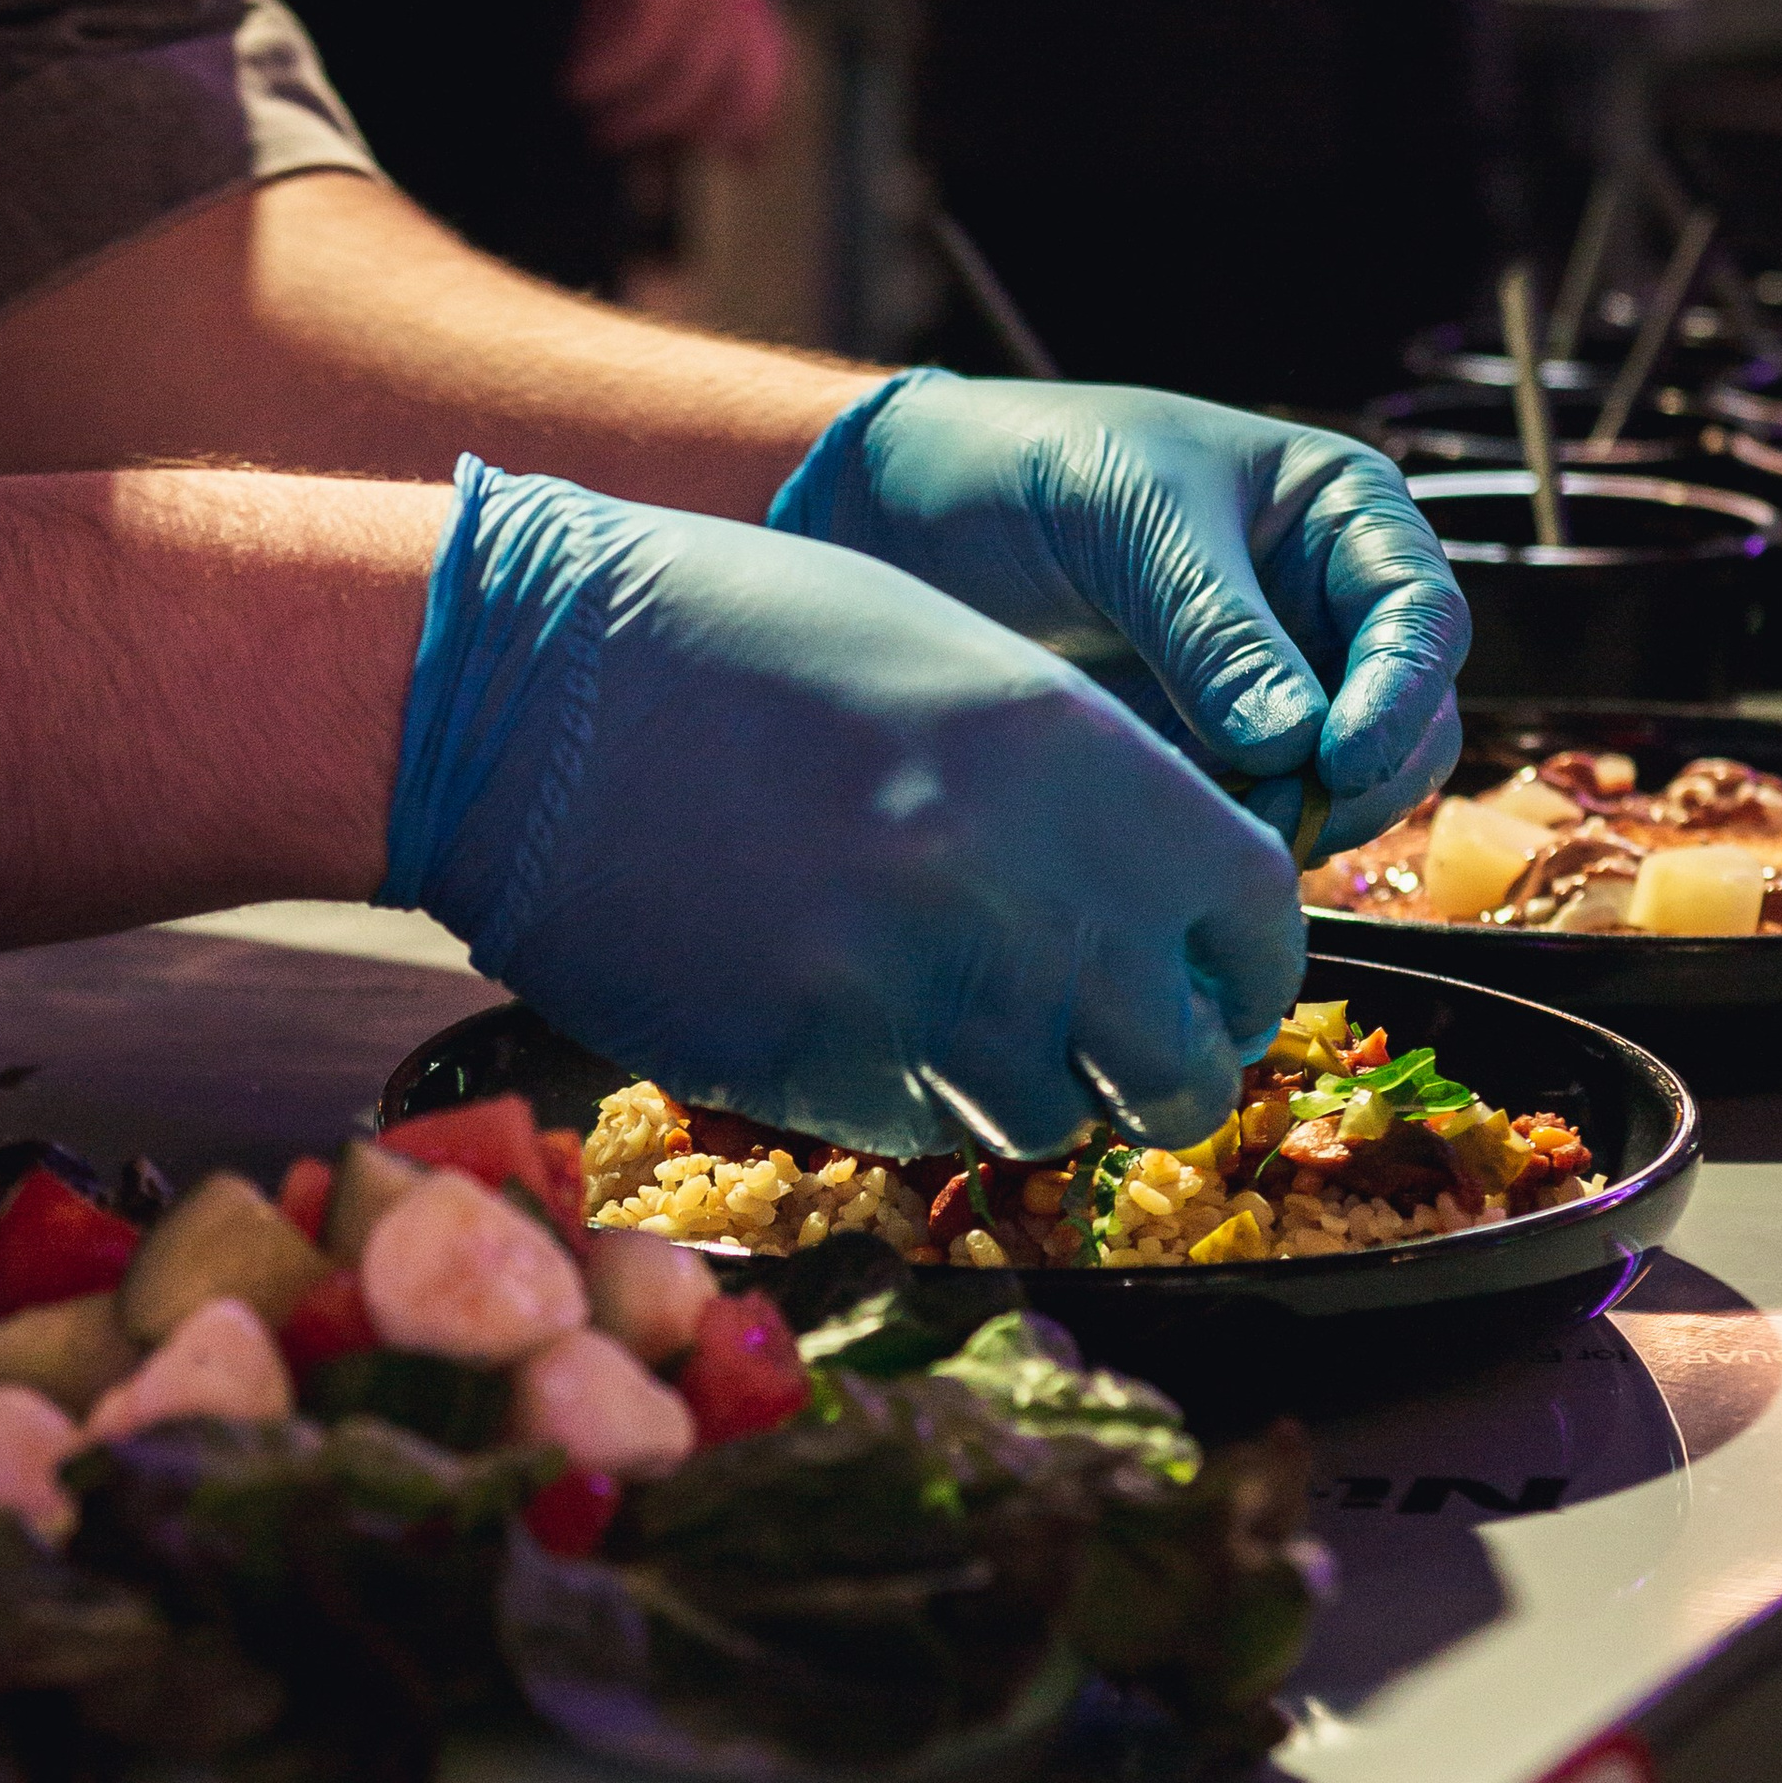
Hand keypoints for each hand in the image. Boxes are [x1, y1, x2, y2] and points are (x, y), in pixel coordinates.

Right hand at [379, 461, 1304, 1159]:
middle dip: (1166, 1066)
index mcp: (1074, 759)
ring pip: (1055, 1122)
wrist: (524, 691)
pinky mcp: (808, 1072)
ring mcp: (910, 996)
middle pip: (1181, 1065)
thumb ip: (1087, 791)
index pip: (1257, 917)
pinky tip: (873, 1023)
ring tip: (969, 1013)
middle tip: (1119, 1038)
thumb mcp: (954, 665)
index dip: (1248, 967)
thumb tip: (1168, 907)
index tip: (1215, 975)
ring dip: (1036, 1089)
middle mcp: (1018, 890)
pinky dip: (930, 1107)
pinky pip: (929, 1138)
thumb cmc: (734, 643)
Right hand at [559, 0, 787, 154]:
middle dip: (683, 129)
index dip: (754, 119)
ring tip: (589, 118)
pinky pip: (639, 51)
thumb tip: (608, 57)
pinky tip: (572, 82)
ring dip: (633, 111)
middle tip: (620, 143)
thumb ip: (640, 4)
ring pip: (681, 80)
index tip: (736, 161)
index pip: (765, 69)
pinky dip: (605, 75)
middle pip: (731, 91)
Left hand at [769, 373, 1468, 856]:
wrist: (903, 513)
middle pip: (1407, 721)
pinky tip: (1169, 837)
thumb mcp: (1129, 521)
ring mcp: (1270, 689)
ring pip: (1341, 788)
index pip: (1422, 618)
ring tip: (1204, 826)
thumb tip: (1298, 747)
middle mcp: (1324, 606)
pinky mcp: (1206, 757)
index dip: (1399, 696)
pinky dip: (1232, 839)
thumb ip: (1217, 630)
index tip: (1339, 760)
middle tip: (1266, 816)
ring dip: (1293, 822)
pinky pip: (1257, 818)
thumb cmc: (1027, 469)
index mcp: (1339, 515)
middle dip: (1353, 778)